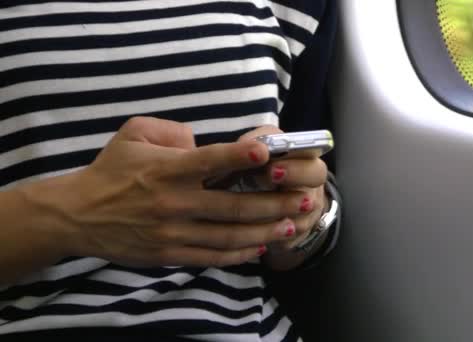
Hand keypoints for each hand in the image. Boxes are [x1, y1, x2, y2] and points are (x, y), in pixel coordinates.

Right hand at [49, 117, 310, 267]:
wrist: (78, 215)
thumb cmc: (110, 171)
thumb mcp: (133, 134)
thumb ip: (172, 132)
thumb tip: (201, 143)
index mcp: (168, 170)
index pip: (210, 161)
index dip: (240, 157)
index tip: (267, 154)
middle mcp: (175, 202)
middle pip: (233, 206)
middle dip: (273, 204)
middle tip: (303, 201)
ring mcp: (174, 232)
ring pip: (229, 235)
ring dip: (264, 232)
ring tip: (291, 227)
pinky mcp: (170, 253)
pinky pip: (211, 256)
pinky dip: (238, 254)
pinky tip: (259, 248)